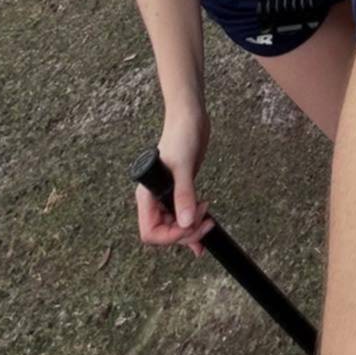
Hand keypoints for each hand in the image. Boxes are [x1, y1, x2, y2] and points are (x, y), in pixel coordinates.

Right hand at [135, 108, 213, 254]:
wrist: (190, 118)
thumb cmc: (180, 136)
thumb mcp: (183, 167)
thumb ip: (184, 194)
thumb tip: (186, 222)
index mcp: (147, 195)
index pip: (150, 232)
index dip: (170, 236)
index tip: (189, 226)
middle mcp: (154, 199)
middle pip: (164, 232)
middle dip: (185, 232)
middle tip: (205, 221)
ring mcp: (167, 195)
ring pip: (175, 226)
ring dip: (191, 230)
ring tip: (208, 222)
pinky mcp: (180, 191)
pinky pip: (183, 215)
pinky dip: (193, 225)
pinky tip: (204, 228)